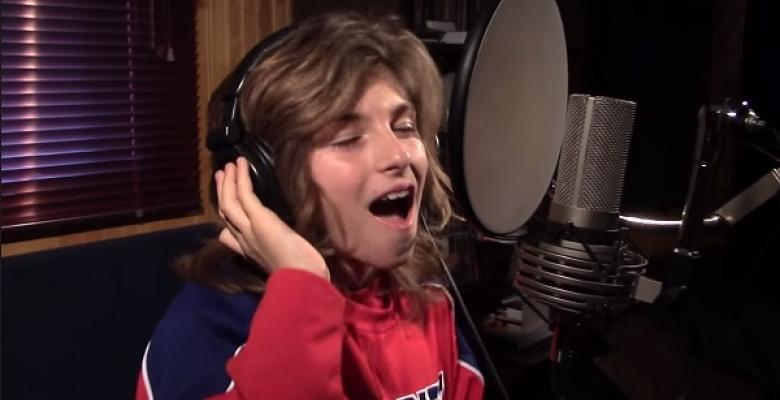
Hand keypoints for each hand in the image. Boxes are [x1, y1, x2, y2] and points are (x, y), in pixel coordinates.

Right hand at [215, 157, 329, 279]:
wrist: (301, 278)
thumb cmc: (302, 273)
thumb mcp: (286, 261)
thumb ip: (281, 250)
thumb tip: (286, 241)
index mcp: (251, 251)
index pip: (229, 235)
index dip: (225, 219)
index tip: (225, 203)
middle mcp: (244, 240)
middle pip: (226, 213)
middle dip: (222, 193)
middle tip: (221, 175)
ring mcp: (249, 229)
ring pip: (229, 202)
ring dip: (228, 181)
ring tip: (230, 165)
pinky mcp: (258, 219)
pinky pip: (244, 195)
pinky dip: (241, 178)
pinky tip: (241, 164)